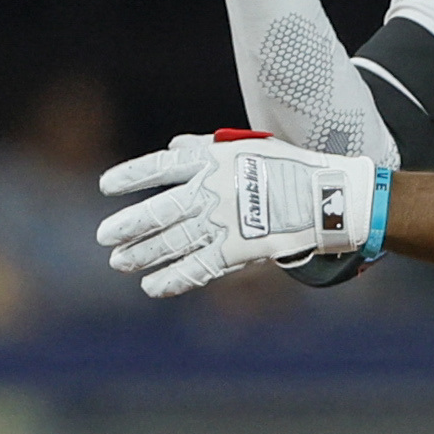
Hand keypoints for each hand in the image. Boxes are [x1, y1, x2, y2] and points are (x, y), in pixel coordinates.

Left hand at [99, 132, 378, 298]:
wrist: (329, 198)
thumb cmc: (292, 169)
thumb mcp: (248, 147)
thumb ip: (205, 148)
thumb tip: (172, 146)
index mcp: (212, 160)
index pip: (159, 166)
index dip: (131, 177)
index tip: (106, 187)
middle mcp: (212, 190)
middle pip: (159, 210)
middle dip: (128, 225)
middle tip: (104, 236)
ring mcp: (224, 222)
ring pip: (173, 241)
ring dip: (143, 253)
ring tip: (120, 262)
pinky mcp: (238, 250)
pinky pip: (198, 267)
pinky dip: (173, 278)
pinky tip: (152, 287)